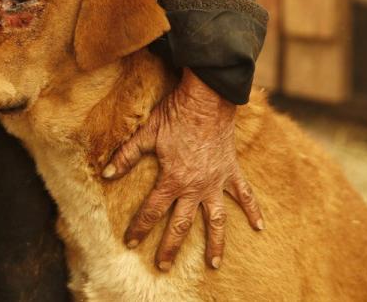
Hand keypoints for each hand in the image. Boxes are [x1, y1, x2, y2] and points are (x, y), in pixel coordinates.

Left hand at [101, 68, 263, 271]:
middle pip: (181, 224)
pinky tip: (259, 227)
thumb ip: (126, 156)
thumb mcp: (146, 134)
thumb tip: (106, 173)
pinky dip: (253, 210)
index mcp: (172, 180)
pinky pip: (245, 195)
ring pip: (216, 220)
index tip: (130, 242)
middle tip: (163, 266)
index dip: (139, 227)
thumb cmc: (175, 114)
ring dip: (216, 243)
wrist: (207, 99)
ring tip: (214, 264)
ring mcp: (216, 182)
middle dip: (170, 247)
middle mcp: (195, 187)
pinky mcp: (231, 172)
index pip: (151, 211)